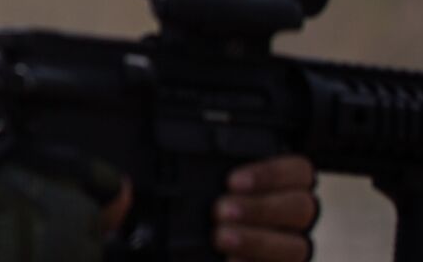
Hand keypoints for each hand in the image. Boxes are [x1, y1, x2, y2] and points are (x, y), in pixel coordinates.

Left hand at [95, 156, 316, 260]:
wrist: (162, 257)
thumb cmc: (165, 229)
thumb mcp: (160, 200)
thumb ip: (149, 186)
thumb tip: (120, 186)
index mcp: (267, 187)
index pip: (298, 170)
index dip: (272, 172)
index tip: (232, 180)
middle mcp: (284, 220)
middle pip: (303, 206)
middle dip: (262, 206)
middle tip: (220, 210)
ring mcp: (285, 251)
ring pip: (298, 244)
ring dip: (259, 239)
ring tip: (222, 238)